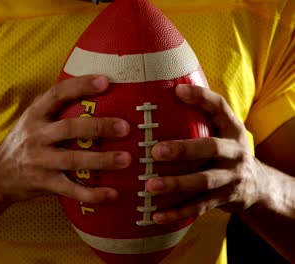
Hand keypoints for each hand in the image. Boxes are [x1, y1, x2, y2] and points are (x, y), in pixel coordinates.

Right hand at [0, 75, 130, 202]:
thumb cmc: (23, 141)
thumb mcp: (32, 118)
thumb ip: (55, 107)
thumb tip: (96, 88)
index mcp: (35, 115)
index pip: (57, 94)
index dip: (81, 86)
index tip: (105, 81)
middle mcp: (36, 136)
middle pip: (69, 129)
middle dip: (98, 127)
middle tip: (124, 127)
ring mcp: (40, 161)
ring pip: (72, 160)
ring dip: (101, 160)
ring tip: (126, 159)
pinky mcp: (44, 184)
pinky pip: (71, 190)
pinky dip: (92, 194)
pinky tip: (112, 193)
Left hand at [146, 84, 266, 223]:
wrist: (259, 186)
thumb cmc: (227, 151)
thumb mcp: (223, 131)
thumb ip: (201, 116)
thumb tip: (166, 92)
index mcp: (232, 130)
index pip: (221, 108)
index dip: (201, 98)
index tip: (177, 91)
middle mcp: (235, 152)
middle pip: (211, 148)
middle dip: (183, 149)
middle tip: (155, 151)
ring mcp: (231, 178)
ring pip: (204, 182)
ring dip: (176, 184)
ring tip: (150, 186)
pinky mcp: (224, 200)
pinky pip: (199, 208)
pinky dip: (177, 213)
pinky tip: (156, 215)